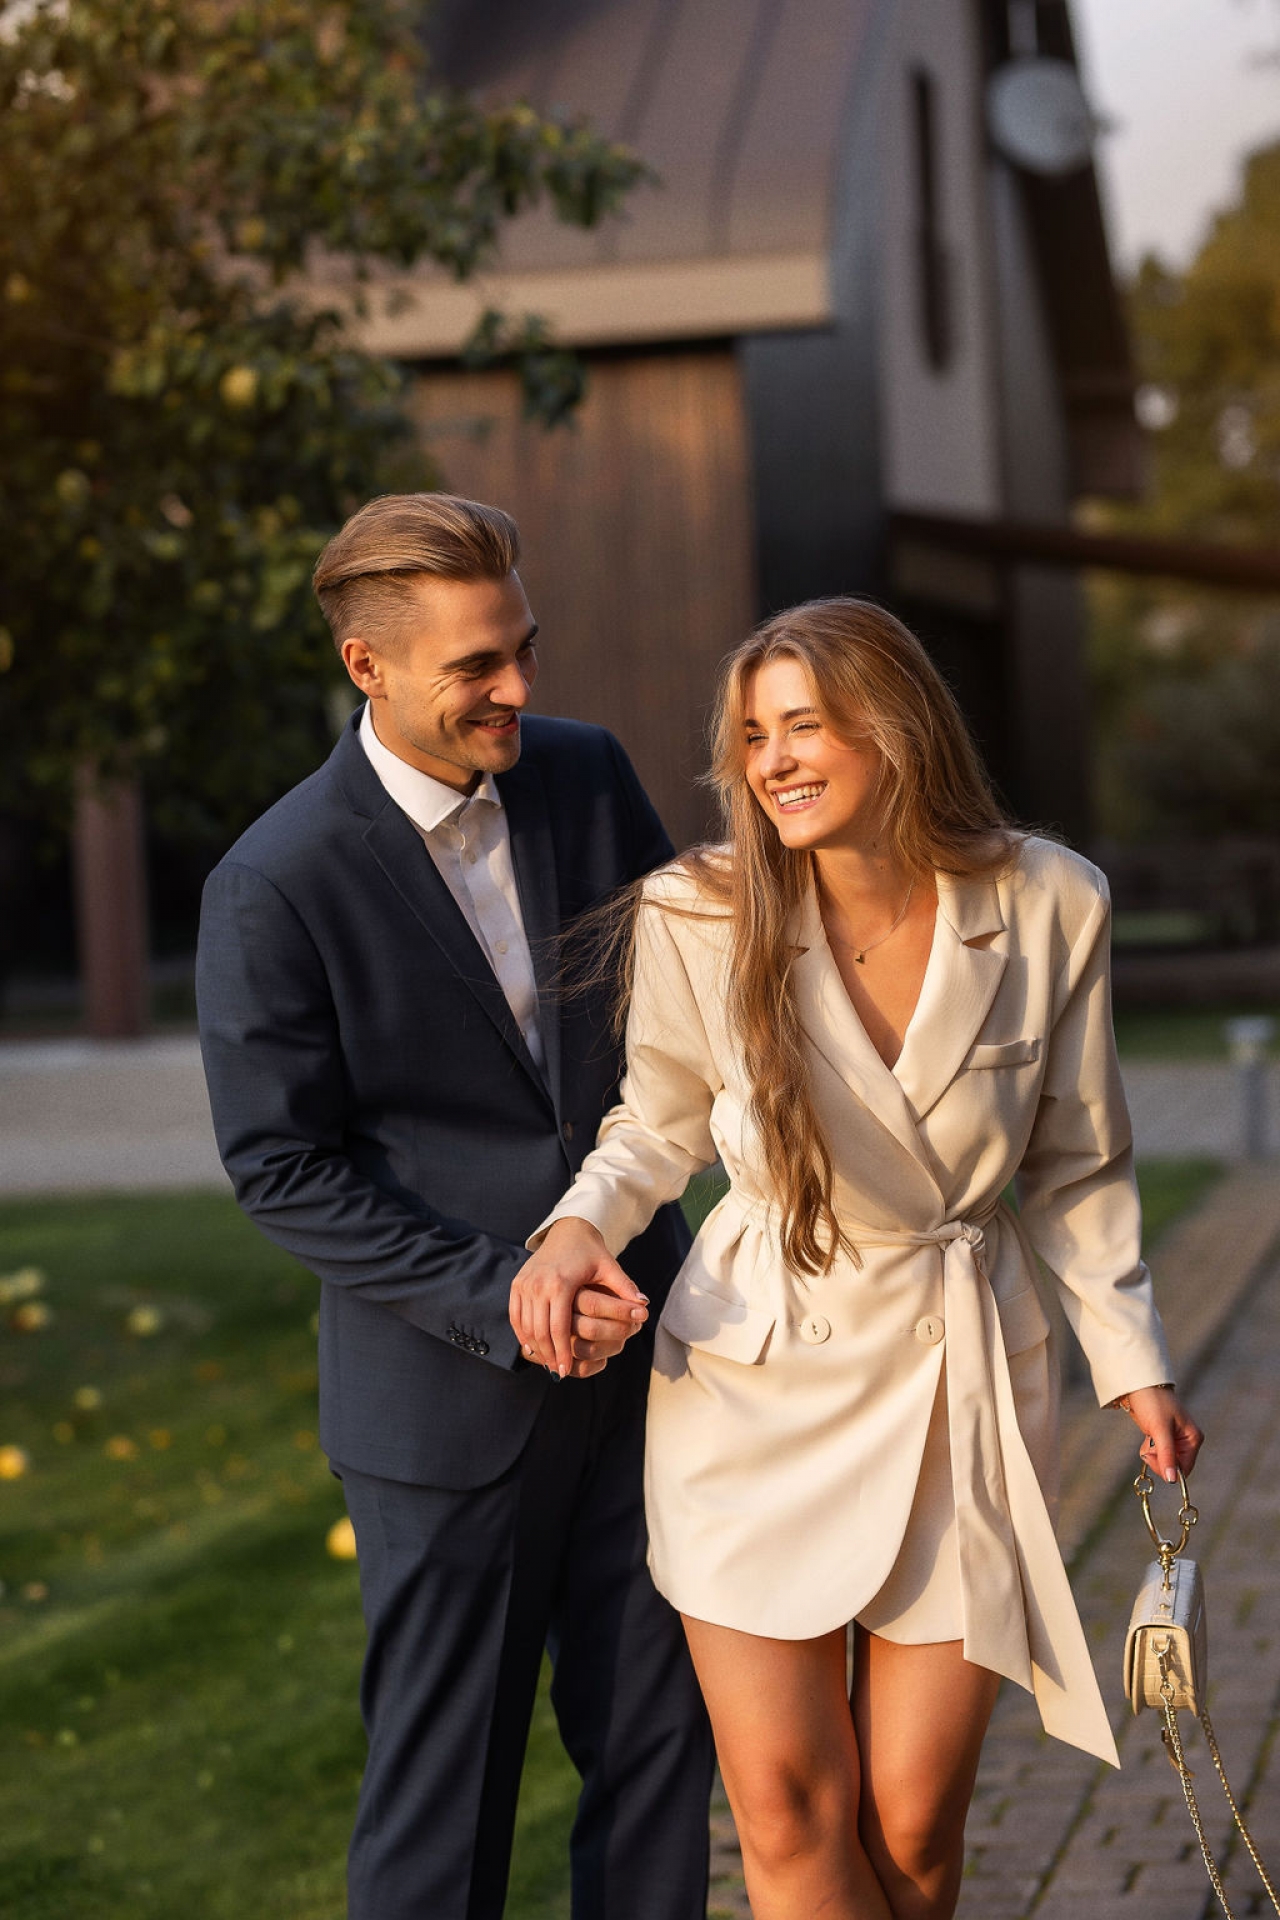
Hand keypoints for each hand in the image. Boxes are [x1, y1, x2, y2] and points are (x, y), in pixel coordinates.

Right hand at [510, 1218, 648, 1378]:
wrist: (566, 1230)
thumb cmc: (590, 1252)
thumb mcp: (609, 1267)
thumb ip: (624, 1288)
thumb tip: (644, 1307)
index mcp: (560, 1282)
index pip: (559, 1327)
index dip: (562, 1351)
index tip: (567, 1370)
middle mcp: (538, 1284)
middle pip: (540, 1331)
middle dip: (548, 1355)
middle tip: (558, 1373)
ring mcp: (524, 1284)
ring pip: (525, 1326)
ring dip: (535, 1347)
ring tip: (547, 1363)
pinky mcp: (517, 1284)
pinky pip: (515, 1316)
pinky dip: (523, 1334)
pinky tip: (533, 1347)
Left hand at [1118, 1385, 1203, 1482]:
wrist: (1139, 1386)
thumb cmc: (1153, 1402)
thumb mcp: (1159, 1429)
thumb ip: (1166, 1455)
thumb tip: (1172, 1480)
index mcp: (1193, 1439)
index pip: (1185, 1469)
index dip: (1168, 1468)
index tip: (1153, 1457)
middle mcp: (1187, 1441)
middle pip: (1174, 1467)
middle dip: (1158, 1459)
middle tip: (1150, 1443)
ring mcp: (1175, 1440)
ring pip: (1164, 1462)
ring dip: (1152, 1454)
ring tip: (1149, 1437)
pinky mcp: (1164, 1439)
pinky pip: (1158, 1454)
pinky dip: (1150, 1450)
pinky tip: (1147, 1437)